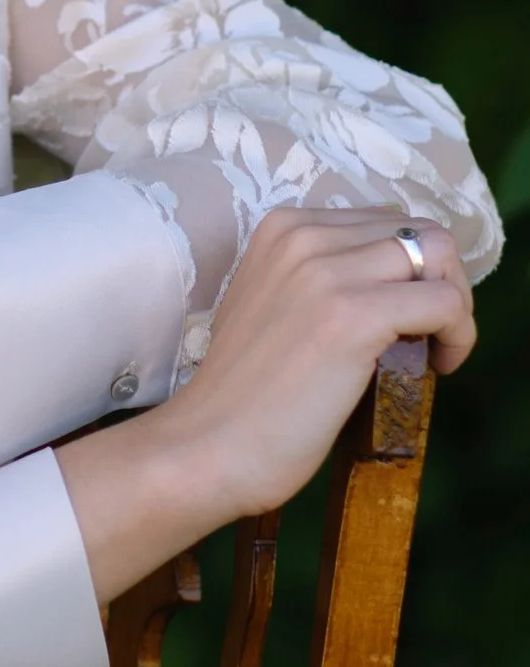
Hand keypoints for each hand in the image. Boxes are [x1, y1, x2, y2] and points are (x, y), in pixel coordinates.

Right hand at [58, 206, 474, 605]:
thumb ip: (319, 279)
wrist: (209, 445)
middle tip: (429, 335)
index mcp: (281, 228)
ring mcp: (326, 273)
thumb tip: (396, 281)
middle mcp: (303, 236)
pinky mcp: (353, 316)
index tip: (406, 316)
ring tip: (434, 349)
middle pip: (419, 232)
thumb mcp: (272, 304)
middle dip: (440, 282)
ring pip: (438, 256)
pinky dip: (458, 335)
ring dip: (454, 305)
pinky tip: (438, 366)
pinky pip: (445, 303)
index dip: (410, 270)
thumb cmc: (243, 392)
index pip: (385, 221)